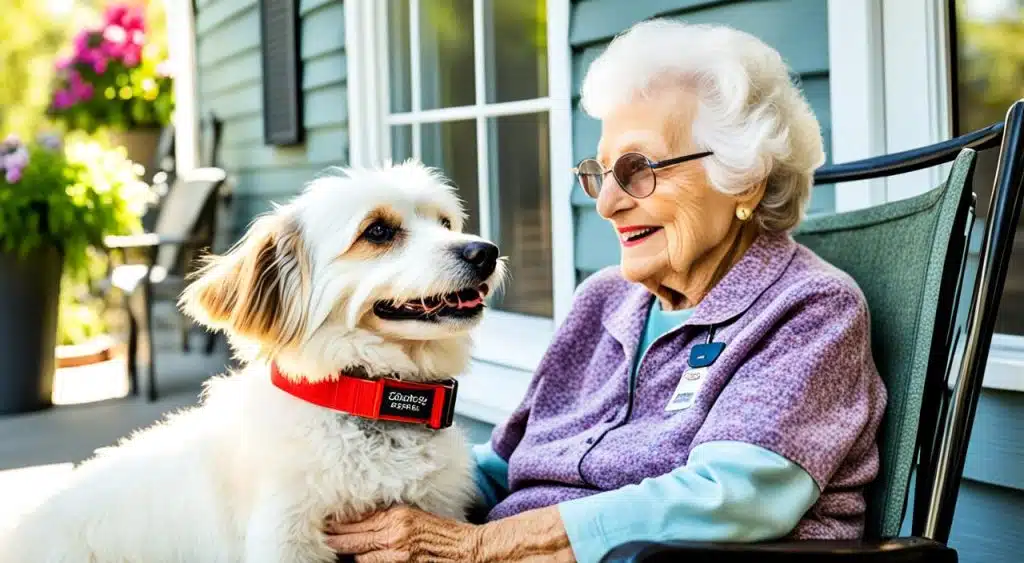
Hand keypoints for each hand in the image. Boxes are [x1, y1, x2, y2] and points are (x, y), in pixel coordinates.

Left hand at [326, 505, 479, 562]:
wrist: (465, 550)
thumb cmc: (442, 531)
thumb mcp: (413, 515)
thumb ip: (388, 516)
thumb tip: (362, 518)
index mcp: (397, 518)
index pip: (359, 523)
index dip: (340, 526)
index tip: (327, 526)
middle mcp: (395, 536)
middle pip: (354, 542)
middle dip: (337, 542)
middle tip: (326, 539)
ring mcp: (398, 556)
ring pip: (362, 559)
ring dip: (353, 556)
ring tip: (343, 552)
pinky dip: (367, 562)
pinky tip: (362, 559)